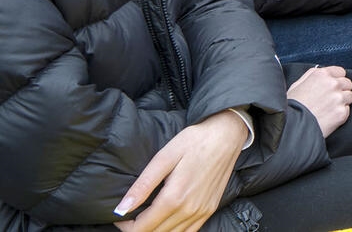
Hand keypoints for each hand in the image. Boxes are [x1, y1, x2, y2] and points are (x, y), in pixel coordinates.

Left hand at [112, 110, 247, 231]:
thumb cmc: (195, 140)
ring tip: (147, 217)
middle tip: (131, 216)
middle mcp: (189, 210)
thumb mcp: (164, 157)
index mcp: (174, 198)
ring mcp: (202, 212)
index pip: (141, 228)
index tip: (121, 216)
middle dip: (138, 229)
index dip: (126, 226)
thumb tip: (121, 209)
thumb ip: (142, 186)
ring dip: (155, 230)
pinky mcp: (209, 210)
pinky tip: (167, 220)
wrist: (227, 134)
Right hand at [287, 65, 351, 137]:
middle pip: (347, 83)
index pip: (340, 71)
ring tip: (329, 109)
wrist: (290, 127)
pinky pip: (347, 110)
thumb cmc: (291, 106)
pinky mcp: (342, 113)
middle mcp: (332, 84)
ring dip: (342, 102)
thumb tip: (321, 72)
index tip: (333, 86)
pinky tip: (329, 117)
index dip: (337, 79)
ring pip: (349, 96)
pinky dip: (340, 114)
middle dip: (341, 90)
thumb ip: (312, 75)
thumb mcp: (297, 85)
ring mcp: (338, 98)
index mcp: (321, 74)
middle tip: (331, 99)